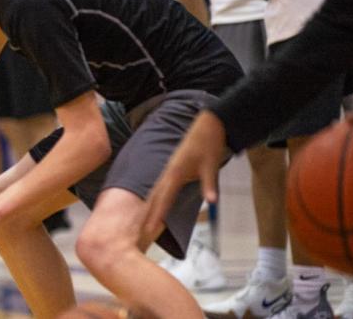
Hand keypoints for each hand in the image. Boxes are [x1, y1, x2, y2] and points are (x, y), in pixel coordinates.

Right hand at [141, 111, 228, 243]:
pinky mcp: (173, 166)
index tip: (149, 228)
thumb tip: (211, 202)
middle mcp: (169, 171)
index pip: (164, 198)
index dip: (157, 214)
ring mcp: (169, 168)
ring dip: (150, 205)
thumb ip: (209, 185)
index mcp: (176, 172)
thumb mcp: (212, 165)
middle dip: (148, 213)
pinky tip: (154, 201)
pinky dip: (156, 196)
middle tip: (141, 230)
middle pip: (155, 196)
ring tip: (143, 219)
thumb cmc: (209, 142)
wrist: (209, 123)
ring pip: (156, 191)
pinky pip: (161, 185)